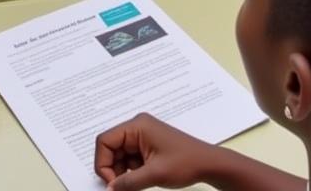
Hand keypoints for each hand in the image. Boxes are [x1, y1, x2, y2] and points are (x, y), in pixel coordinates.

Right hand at [95, 113, 214, 190]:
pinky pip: (129, 157)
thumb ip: (128, 183)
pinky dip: (130, 171)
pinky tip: (140, 179)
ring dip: (121, 172)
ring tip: (134, 184)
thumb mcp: (154, 175)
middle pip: (110, 148)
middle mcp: (137, 127)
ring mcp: (142, 135)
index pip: (105, 140)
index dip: (103, 163)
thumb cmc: (185, 162)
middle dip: (112, 169)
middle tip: (120, 188)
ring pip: (119, 154)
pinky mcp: (147, 144)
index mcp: (137, 125)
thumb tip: (109, 189)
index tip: (111, 184)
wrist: (207, 163)